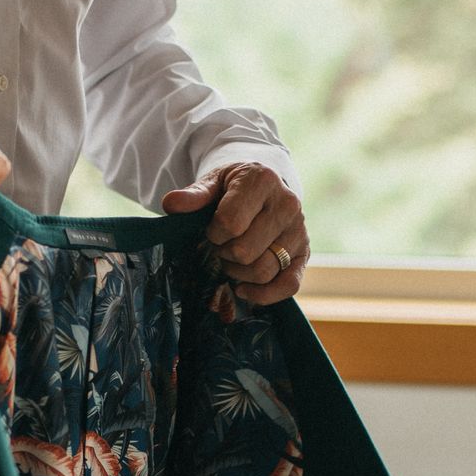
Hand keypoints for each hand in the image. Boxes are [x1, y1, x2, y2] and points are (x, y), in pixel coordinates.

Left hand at [161, 163, 307, 304]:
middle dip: (224, 254)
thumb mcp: (212, 183)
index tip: (213, 229)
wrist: (264, 187)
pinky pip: (289, 285)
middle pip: (245, 251)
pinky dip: (263, 295)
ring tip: (232, 260)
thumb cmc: (233, 187)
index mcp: (262, 180)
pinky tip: (243, 289)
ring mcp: (299, 231)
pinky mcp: (304, 254)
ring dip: (238, 273)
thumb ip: (194, 195)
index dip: (214, 233)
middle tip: (221, 246)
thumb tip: (170, 205)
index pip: (230, 223)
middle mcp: (287, 204)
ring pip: (263, 271)